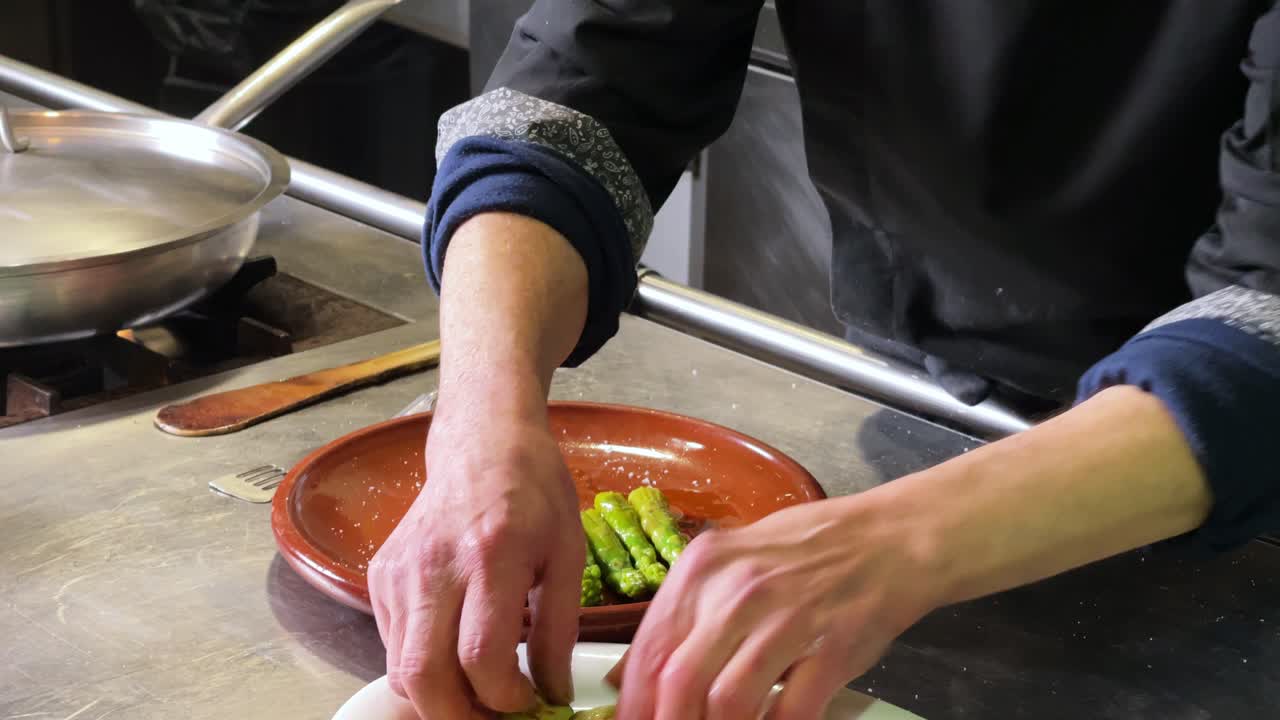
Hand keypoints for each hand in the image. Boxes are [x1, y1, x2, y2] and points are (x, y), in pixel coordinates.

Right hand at [368, 399, 583, 717]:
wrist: (483, 442)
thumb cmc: (534, 492)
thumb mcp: (567, 554)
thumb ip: (560, 631)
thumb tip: (554, 695)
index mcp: (491, 554)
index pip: (480, 656)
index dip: (505, 699)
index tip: (528, 702)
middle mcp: (434, 565)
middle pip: (423, 677)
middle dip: (459, 717)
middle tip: (494, 716)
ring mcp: (399, 572)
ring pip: (401, 670)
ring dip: (439, 698)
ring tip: (480, 693)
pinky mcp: (380, 576)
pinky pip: (393, 646)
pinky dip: (422, 668)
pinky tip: (456, 655)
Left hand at [611, 492, 943, 719]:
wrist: (889, 539)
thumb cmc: (805, 551)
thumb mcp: (729, 564)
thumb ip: (681, 616)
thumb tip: (627, 676)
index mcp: (703, 569)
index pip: (649, 649)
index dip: (634, 704)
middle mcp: (738, 592)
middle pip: (680, 681)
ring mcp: (787, 620)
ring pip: (728, 702)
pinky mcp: (832, 650)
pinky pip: (790, 712)